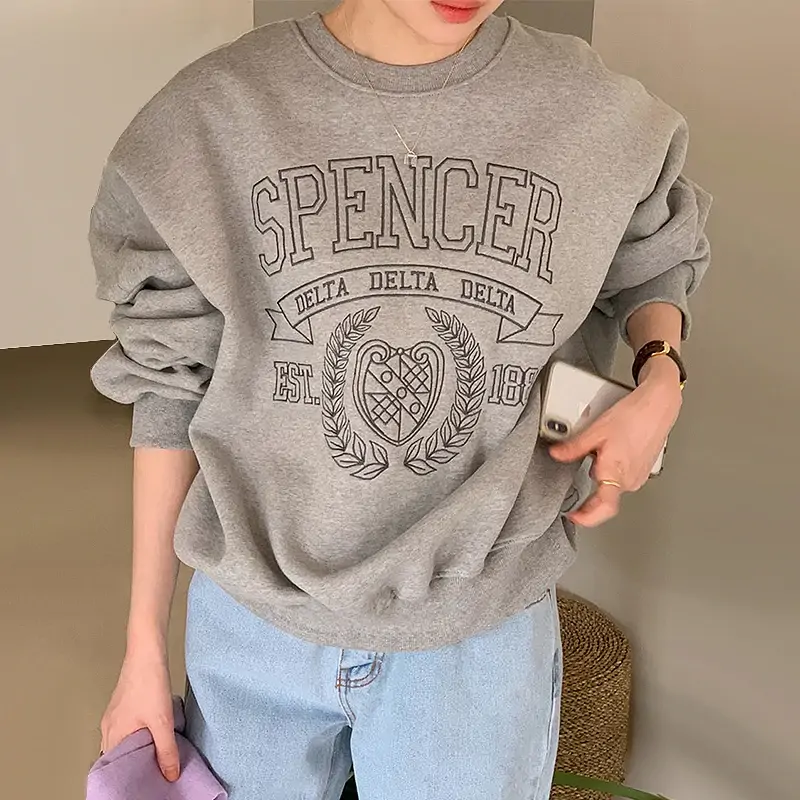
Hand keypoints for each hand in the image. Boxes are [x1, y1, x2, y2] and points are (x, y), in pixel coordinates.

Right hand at [101, 647, 179, 781]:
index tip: (141, 784)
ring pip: (123, 741)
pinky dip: (138, 736)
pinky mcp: (123, 704)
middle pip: (118, 755)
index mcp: (112, 734)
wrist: (147, 652)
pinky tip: (153, 734)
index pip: (113, 767)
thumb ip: (166, 750)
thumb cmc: (149, 682)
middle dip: (133, 765)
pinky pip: (127, 728)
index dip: (126, 778)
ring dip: (138, 750)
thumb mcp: (162, 721)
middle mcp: (108, 726)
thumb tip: (170, 774)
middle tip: (151, 774)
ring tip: (154, 757)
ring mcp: (115, 715)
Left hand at [549, 358, 682, 526]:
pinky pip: (623, 478)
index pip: (603, 509)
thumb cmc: (633, 417)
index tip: (574, 517)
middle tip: (574, 494)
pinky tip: (608, 455)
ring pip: (614, 487)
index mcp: (616, 474)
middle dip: (589, 496)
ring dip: (601, 480)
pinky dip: (612, 472)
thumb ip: (574, 447)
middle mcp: (629, 480)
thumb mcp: (595, 431)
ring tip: (594, 460)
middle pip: (605, 498)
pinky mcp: (643, 470)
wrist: (657, 406)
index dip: (587, 518)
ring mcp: (638, 476)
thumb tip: (557, 454)